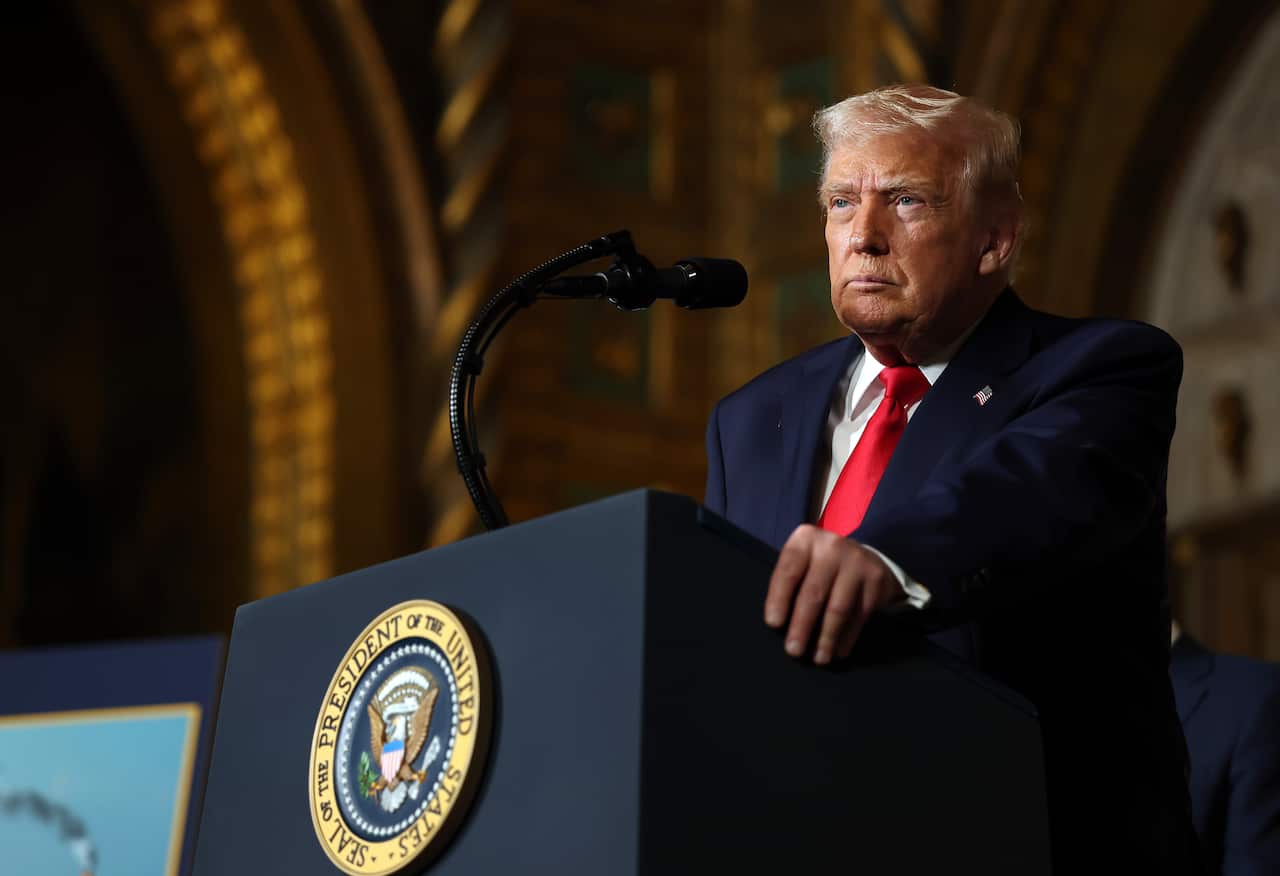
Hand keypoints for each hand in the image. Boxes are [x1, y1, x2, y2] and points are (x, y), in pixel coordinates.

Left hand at [765, 524, 904, 664]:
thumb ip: (790, 583)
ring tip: (818, 658)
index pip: (789, 571)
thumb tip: (779, 626)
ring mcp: (857, 562)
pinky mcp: (876, 580)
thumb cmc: (819, 565)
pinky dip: (847, 637)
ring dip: (826, 638)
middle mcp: (832, 546)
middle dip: (802, 626)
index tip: (774, 624)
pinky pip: (859, 616)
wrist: (862, 556)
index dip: (779, 598)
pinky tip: (838, 651)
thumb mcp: (802, 562)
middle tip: (793, 651)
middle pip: (813, 592)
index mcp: (806, 539)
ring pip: (838, 608)